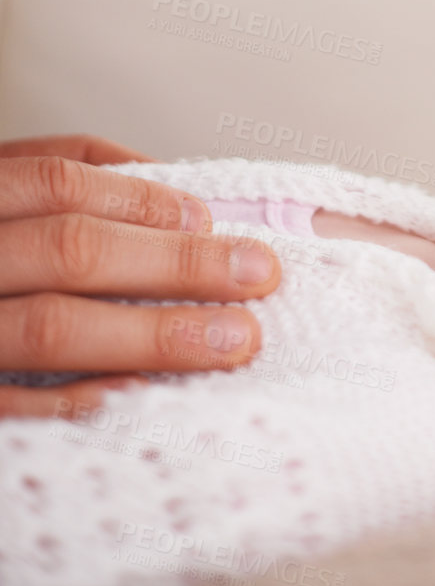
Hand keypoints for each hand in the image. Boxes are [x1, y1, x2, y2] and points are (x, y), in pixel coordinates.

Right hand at [0, 134, 279, 417]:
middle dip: (174, 264)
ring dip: (152, 334)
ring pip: (49, 326)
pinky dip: (76, 403)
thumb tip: (171, 185)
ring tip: (233, 340)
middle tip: (258, 275)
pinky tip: (140, 399)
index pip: (56, 179)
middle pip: (69, 249)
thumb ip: (57, 177)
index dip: (141, 198)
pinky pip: (10, 408)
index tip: (212, 221)